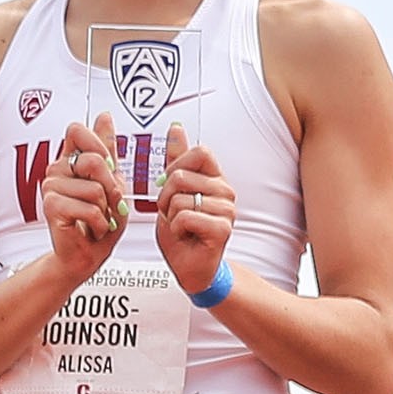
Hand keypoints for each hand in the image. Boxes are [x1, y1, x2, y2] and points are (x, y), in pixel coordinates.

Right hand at [40, 112, 128, 280]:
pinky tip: (92, 230)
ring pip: (95, 190)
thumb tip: (104, 115)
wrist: (86, 254)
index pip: (78, 131)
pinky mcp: (51, 207)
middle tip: (109, 205)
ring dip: (106, 211)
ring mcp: (50, 187)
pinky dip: (100, 224)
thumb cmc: (100, 220)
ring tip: (98, 220)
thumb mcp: (111, 183)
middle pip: (94, 160)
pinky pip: (90, 209)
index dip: (98, 146)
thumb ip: (107, 152)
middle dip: (111, 187)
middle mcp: (56, 169)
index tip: (108, 169)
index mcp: (69, 159)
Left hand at [154, 122, 235, 294]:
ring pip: (180, 199)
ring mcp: (227, 210)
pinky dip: (176, 228)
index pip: (200, 152)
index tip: (170, 186)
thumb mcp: (173, 191)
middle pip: (182, 176)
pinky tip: (186, 235)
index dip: (176, 167)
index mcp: (215, 178)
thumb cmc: (182, 231)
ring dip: (170, 215)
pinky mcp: (222, 229)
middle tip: (172, 213)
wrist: (188, 266)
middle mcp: (225, 191)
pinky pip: (185, 217)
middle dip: (165, 197)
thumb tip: (177, 128)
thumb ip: (176, 161)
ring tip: (180, 225)